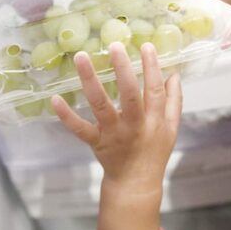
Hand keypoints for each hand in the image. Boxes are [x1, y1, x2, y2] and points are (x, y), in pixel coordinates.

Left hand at [51, 42, 181, 195]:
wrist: (136, 183)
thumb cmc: (154, 152)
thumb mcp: (172, 128)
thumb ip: (174, 101)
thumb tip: (174, 74)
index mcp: (154, 120)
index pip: (154, 90)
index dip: (152, 68)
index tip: (146, 46)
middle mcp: (134, 125)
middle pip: (130, 95)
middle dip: (123, 70)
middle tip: (115, 45)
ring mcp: (113, 134)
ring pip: (101, 105)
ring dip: (90, 81)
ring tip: (82, 57)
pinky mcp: (96, 142)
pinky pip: (80, 129)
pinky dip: (66, 116)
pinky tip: (55, 99)